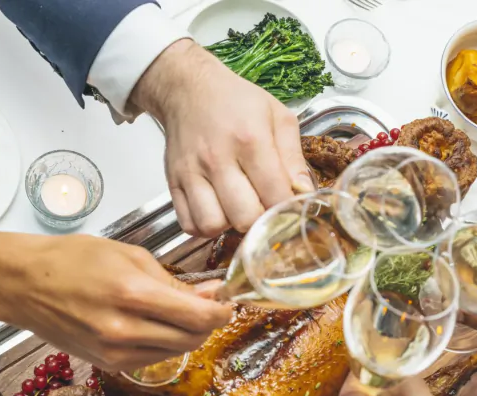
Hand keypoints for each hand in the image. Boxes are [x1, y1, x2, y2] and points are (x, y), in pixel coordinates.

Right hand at [0, 231, 232, 370]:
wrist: (25, 284)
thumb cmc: (74, 260)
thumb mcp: (131, 256)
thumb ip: (175, 280)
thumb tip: (212, 293)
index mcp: (132, 295)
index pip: (198, 317)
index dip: (222, 312)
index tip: (228, 302)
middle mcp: (124, 331)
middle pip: (192, 338)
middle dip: (208, 322)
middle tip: (208, 304)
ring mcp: (115, 353)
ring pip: (177, 351)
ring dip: (188, 333)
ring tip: (178, 310)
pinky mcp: (109, 365)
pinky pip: (154, 358)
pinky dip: (165, 343)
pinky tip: (156, 324)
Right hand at [130, 39, 313, 236]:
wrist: (188, 88)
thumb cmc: (236, 102)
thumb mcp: (277, 117)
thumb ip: (294, 158)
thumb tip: (304, 193)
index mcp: (250, 140)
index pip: (274, 195)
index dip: (287, 209)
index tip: (290, 207)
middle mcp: (217, 159)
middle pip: (244, 217)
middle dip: (259, 221)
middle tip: (263, 208)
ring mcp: (191, 173)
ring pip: (213, 225)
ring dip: (230, 226)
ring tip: (238, 210)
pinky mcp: (172, 182)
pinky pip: (188, 224)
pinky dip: (205, 227)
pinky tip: (218, 211)